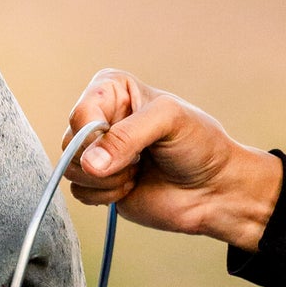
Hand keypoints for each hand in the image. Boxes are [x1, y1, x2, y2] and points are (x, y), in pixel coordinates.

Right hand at [63, 68, 280, 249]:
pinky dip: (105, 195)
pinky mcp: (98, 183)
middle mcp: (100, 119)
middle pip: (70, 143)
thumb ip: (127, 137)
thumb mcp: (168, 122)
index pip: (80, 113)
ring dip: (106, 179)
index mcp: (112, 91)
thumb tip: (89, 164)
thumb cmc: (200, 145)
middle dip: (105, 160)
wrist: (215, 189)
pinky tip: (131, 186)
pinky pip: (79, 192)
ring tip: (138, 171)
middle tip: (139, 160)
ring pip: (71, 169)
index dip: (96, 136)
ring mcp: (97, 152)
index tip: (129, 147)